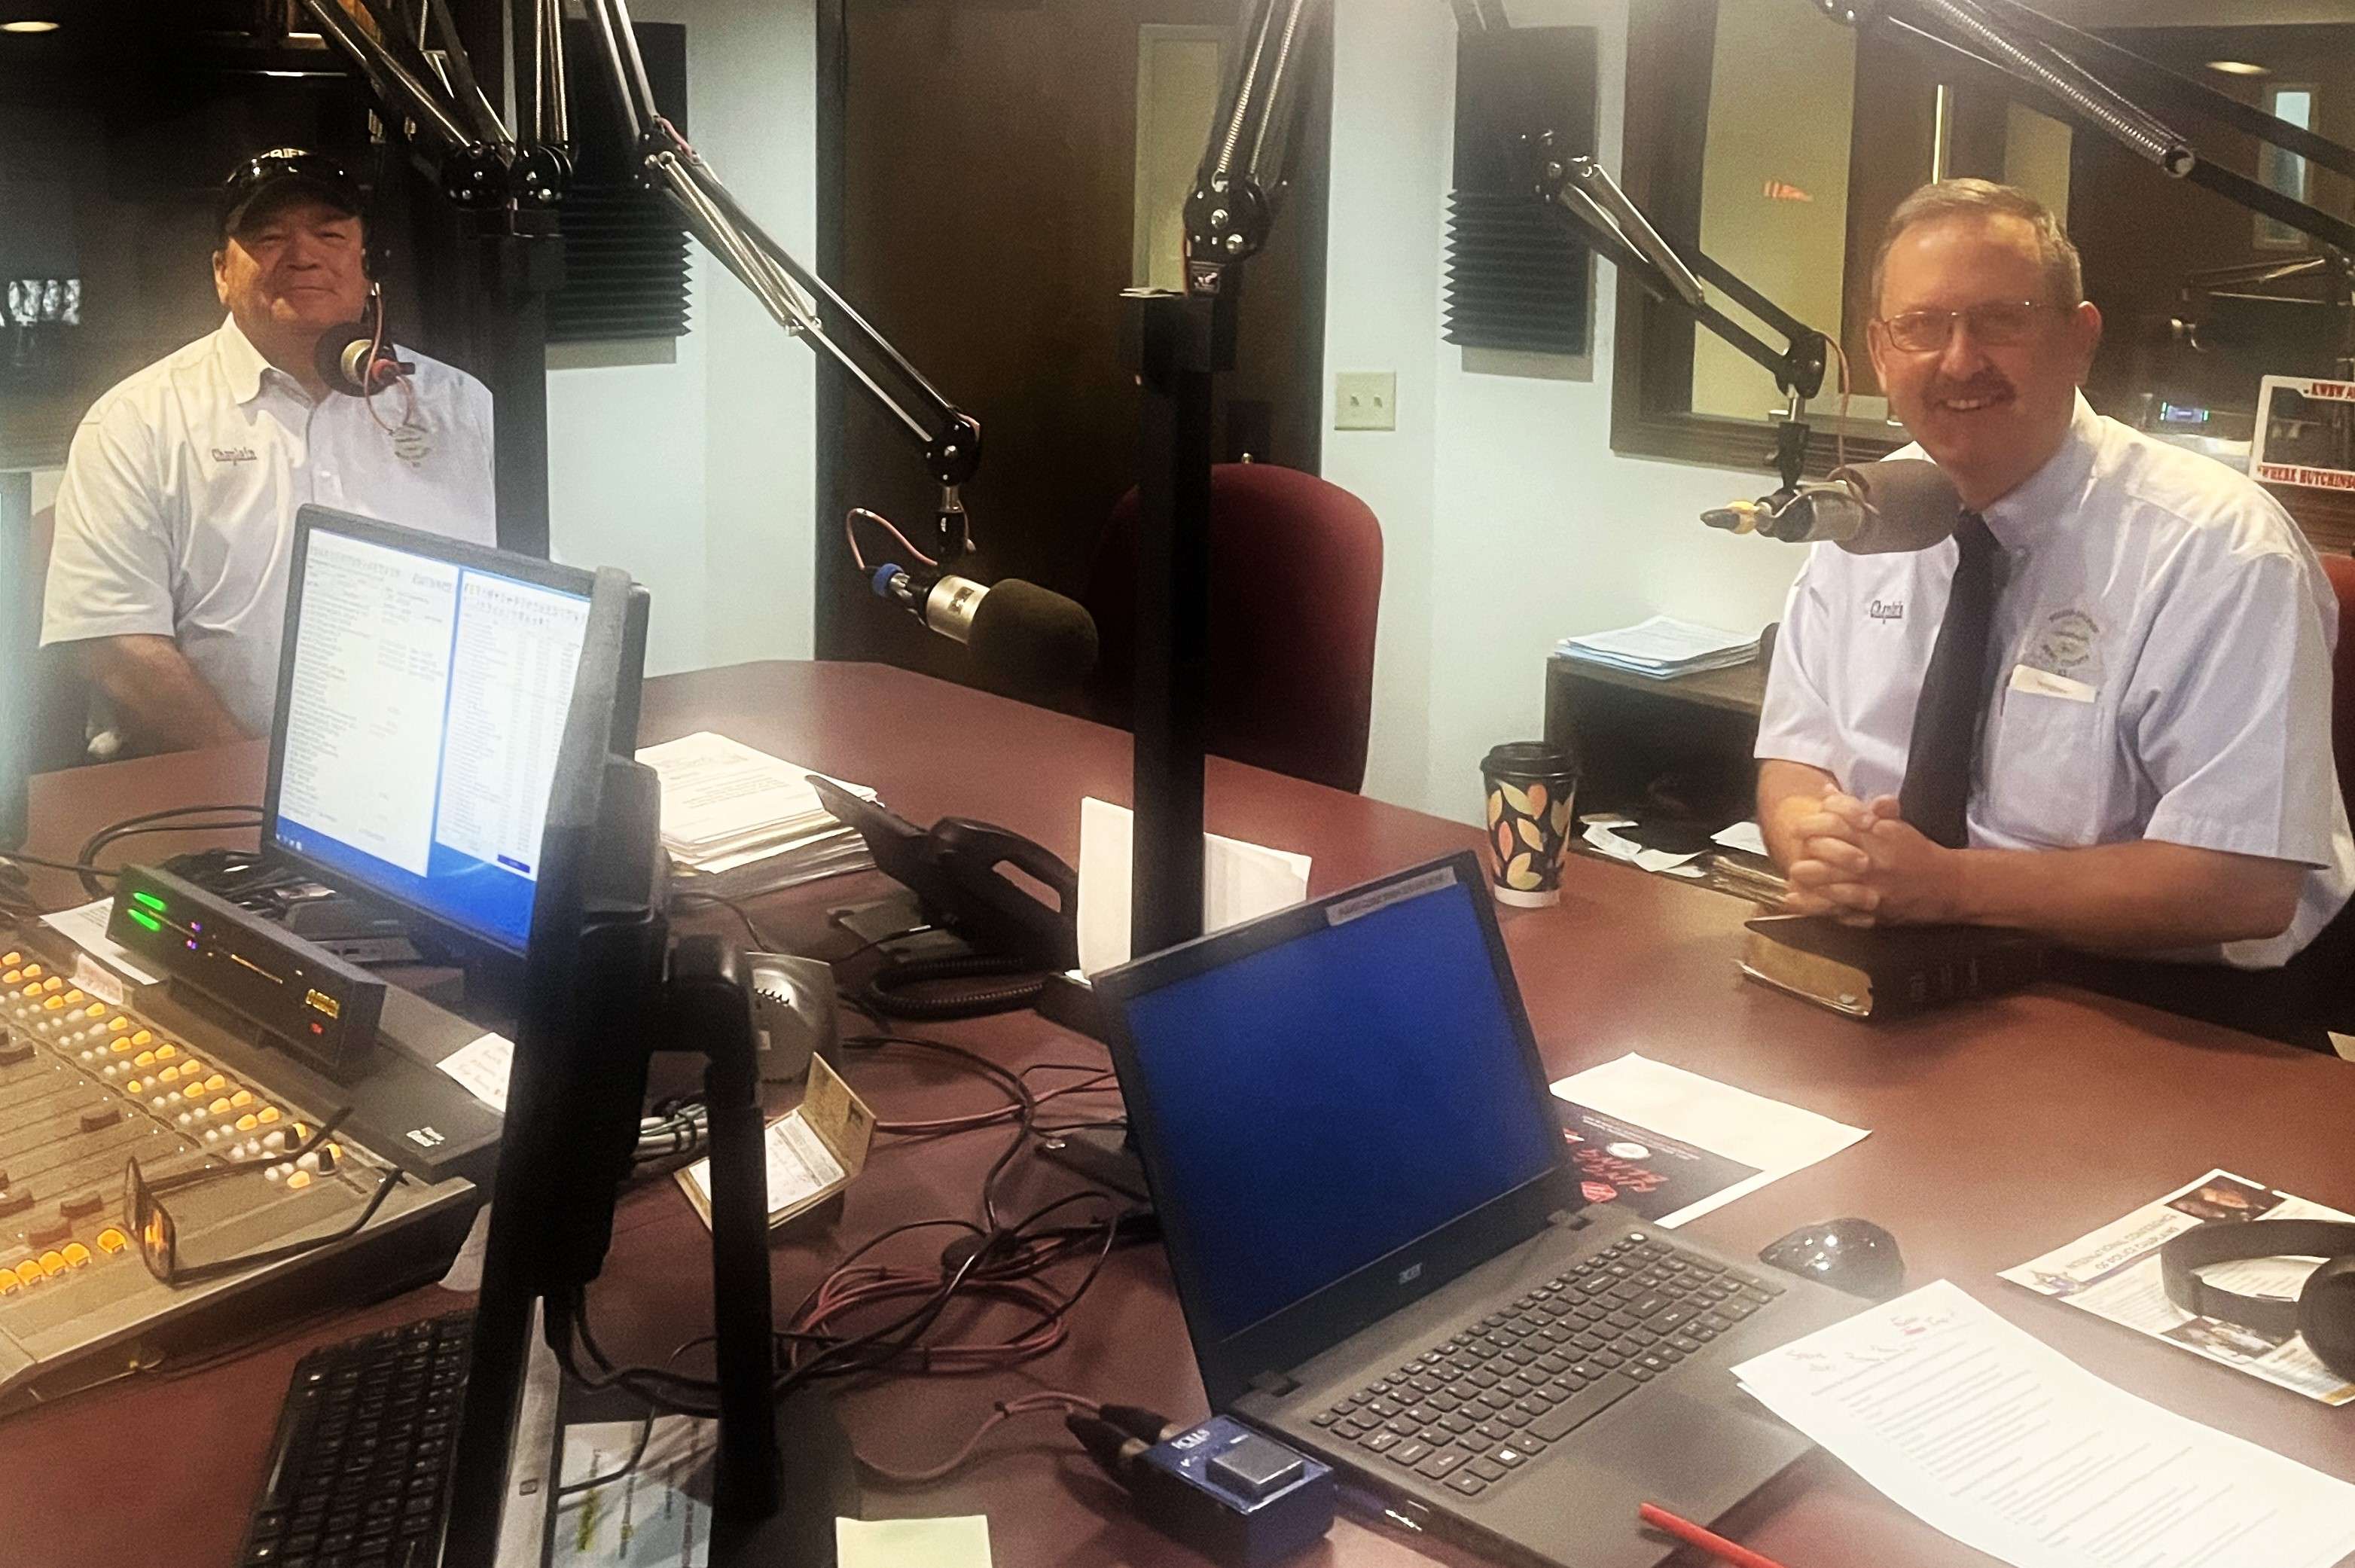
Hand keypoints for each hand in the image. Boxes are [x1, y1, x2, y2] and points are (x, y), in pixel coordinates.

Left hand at [1784, 795, 1964, 925]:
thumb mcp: (1894, 824)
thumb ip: (1858, 809)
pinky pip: (1838, 909)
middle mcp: (1873, 860)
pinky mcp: (1872, 911)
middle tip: (1795, 846)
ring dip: (1809, 877)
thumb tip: (1826, 790)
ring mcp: (1872, 888)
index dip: (1817, 821)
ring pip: (1832, 882)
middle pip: (1831, 851)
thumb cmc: (1917, 852)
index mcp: (1878, 835)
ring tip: (1793, 873)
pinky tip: (1794, 901)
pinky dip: (1814, 906)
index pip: (1840, 820)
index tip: (1802, 825)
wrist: (1948, 885)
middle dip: (1809, 848)